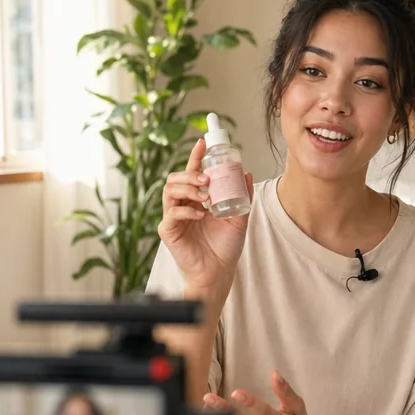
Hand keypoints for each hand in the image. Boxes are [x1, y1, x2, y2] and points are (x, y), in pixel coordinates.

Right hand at [158, 138, 252, 291]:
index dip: (195, 156)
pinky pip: (171, 214)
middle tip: (207, 179)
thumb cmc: (225, 246)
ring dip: (188, 189)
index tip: (203, 143)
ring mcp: (173, 217)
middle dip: (190, 173)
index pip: (192, 172)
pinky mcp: (168, 231)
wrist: (220, 271)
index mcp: (197, 198)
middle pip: (176, 178)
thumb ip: (242, 196)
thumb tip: (246, 173)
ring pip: (169, 191)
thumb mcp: (239, 217)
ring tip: (205, 197)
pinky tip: (200, 214)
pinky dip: (186, 211)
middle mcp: (182, 205)